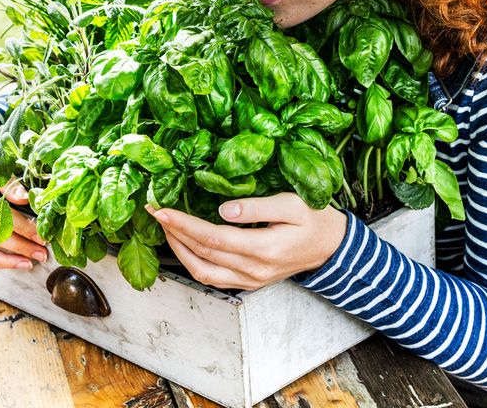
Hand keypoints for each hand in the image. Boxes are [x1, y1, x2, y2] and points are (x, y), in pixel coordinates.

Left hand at [147, 193, 346, 290]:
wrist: (332, 247)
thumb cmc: (315, 220)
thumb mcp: (291, 203)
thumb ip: (256, 207)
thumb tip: (222, 210)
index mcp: (264, 249)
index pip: (212, 238)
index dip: (183, 224)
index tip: (161, 210)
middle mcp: (254, 271)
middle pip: (202, 254)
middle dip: (173, 233)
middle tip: (154, 211)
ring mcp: (250, 280)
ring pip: (202, 272)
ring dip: (178, 250)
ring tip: (165, 227)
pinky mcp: (249, 282)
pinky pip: (213, 277)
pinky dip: (192, 261)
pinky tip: (184, 244)